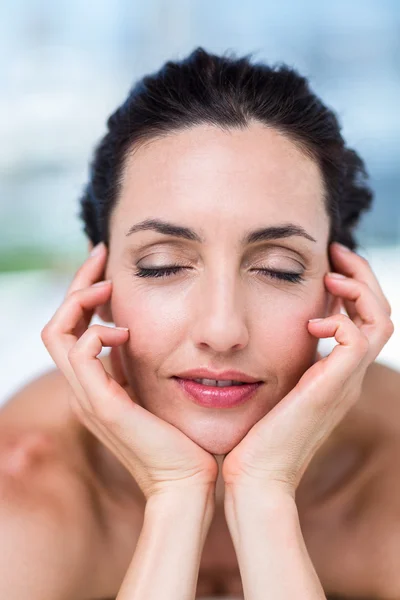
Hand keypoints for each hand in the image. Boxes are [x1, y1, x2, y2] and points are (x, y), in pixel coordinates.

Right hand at [41, 242, 217, 500]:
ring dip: (80, 301)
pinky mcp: (102, 406)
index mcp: (95, 383)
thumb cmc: (181, 436)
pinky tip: (124, 330)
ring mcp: (88, 398)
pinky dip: (95, 333)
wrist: (189, 480)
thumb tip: (134, 327)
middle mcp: (83, 388)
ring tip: (109, 287)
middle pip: (58, 323)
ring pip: (57, 334)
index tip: (106, 263)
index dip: (84, 292)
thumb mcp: (153, 386)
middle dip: (78, 285)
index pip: (73, 327)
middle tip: (101, 256)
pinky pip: (79, 355)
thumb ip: (137, 361)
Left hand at [222, 242, 393, 496]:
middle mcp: (348, 377)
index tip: (328, 265)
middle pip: (380, 315)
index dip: (352, 288)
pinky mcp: (333, 387)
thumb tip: (266, 333)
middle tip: (336, 252)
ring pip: (380, 321)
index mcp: (335, 376)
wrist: (255, 477)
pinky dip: (341, 320)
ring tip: (331, 276)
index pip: (363, 321)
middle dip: (362, 277)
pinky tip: (312, 322)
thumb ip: (280, 361)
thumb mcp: (272, 388)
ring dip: (359, 290)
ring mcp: (345, 383)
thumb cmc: (253, 437)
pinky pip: (357, 340)